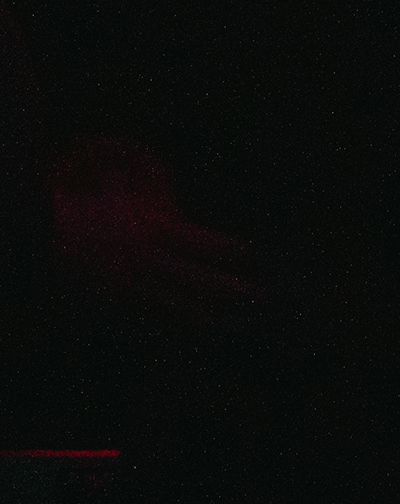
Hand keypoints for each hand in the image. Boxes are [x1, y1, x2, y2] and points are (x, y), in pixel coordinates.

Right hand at [46, 134, 263, 321]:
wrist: (28, 240)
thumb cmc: (69, 212)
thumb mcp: (105, 191)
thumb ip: (127, 178)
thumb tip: (132, 160)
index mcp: (152, 231)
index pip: (209, 244)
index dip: (240, 254)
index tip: (267, 260)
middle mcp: (145, 262)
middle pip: (201, 282)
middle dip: (234, 292)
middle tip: (265, 301)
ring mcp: (128, 290)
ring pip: (179, 310)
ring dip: (211, 319)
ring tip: (240, 328)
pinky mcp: (109, 313)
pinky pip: (149, 327)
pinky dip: (174, 334)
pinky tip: (195, 343)